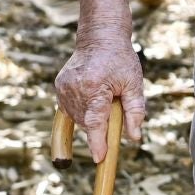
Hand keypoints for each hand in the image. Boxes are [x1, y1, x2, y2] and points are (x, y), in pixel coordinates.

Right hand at [54, 32, 143, 163]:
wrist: (100, 37)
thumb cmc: (121, 59)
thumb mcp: (134, 83)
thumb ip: (135, 111)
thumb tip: (134, 138)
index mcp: (95, 87)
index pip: (95, 122)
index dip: (98, 143)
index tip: (100, 158)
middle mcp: (75, 88)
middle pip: (88, 123)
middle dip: (101, 125)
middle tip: (113, 106)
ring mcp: (64, 87)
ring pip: (78, 118)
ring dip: (92, 117)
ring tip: (103, 95)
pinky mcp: (59, 86)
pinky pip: (70, 110)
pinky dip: (83, 110)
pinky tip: (92, 96)